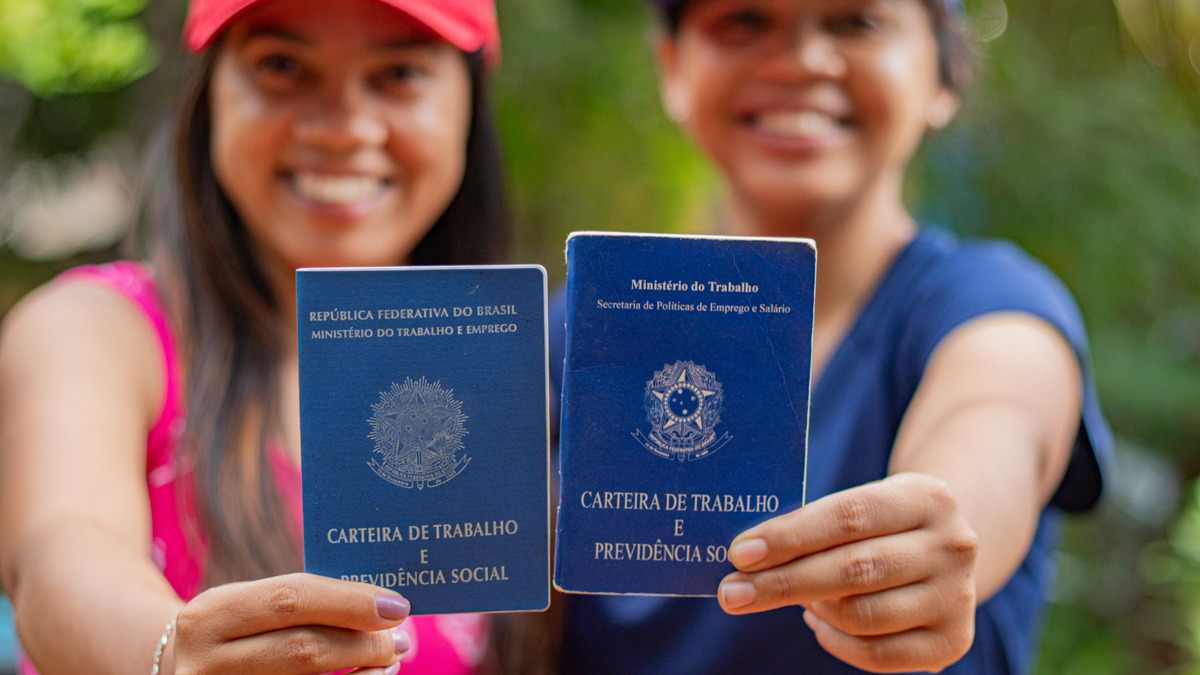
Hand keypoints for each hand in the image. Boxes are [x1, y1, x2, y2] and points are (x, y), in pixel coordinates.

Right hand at [170, 573, 411, 674]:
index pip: (292, 599)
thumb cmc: (236, 632)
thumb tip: (382, 606)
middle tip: (401, 637)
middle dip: (363, 642)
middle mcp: (204, 664)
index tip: (396, 605)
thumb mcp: (249, 606)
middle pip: (302, 650)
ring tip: (390, 660)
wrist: (179, 671)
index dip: (350, 602)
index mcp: (209, 615)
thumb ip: (303, 602)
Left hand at [717, 473, 978, 672]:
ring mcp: (957, 597)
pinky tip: (817, 621)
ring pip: (861, 615)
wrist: (949, 548)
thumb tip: (747, 558)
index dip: (790, 536)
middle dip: (782, 583)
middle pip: (853, 569)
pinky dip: (835, 641)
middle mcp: (952, 546)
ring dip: (813, 607)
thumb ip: (816, 524)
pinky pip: (876, 654)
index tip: (739, 553)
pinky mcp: (953, 642)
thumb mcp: (865, 504)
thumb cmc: (883, 523)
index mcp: (928, 497)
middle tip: (732, 593)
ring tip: (793, 596)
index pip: (849, 516)